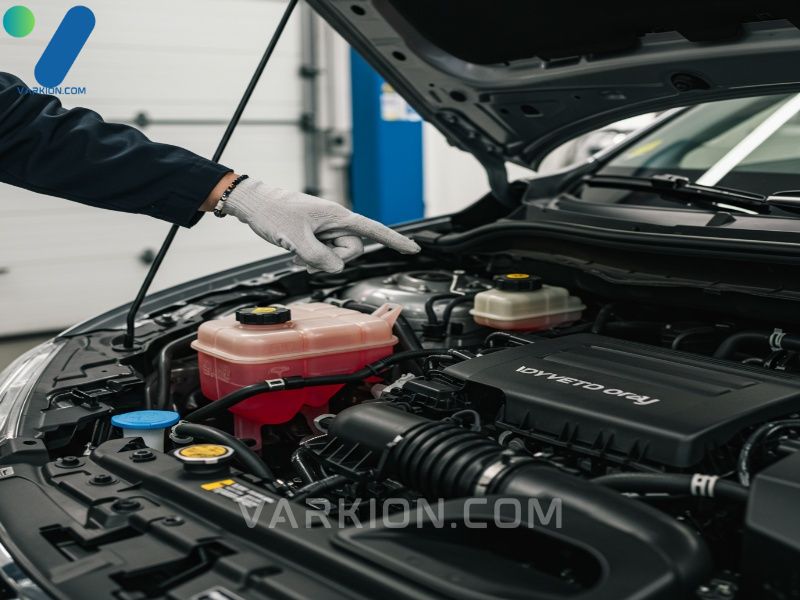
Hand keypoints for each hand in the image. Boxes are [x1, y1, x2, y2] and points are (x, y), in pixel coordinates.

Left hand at [218, 178, 419, 272]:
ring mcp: (326, 231)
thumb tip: (337, 269)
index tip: (414, 249)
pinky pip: (323, 256)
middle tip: (307, 252)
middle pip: (352, 251)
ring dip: (318, 261)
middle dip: (332, 259)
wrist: (254, 203)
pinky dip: (311, 259)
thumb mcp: (296, 238)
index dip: (394, 240)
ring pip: (337, 257)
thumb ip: (319, 257)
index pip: (373, 230)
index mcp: (337, 216)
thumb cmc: (273, 212)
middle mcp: (335, 223)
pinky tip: (295, 252)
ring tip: (297, 251)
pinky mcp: (316, 237)